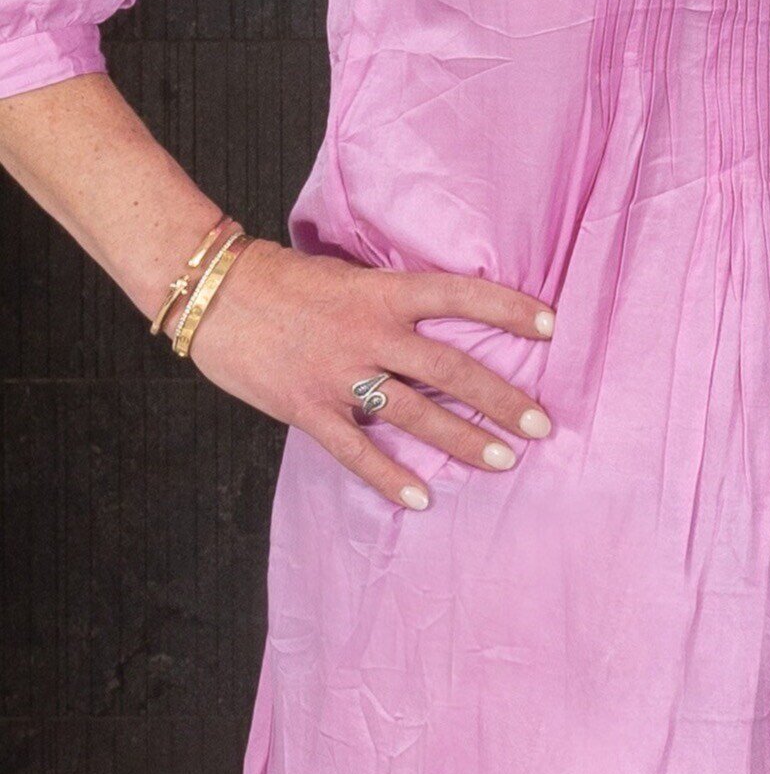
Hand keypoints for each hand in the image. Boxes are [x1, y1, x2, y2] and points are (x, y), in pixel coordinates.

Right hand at [182, 241, 557, 511]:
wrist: (212, 292)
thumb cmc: (284, 280)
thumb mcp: (350, 276)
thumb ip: (393, 300)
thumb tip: (444, 318)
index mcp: (383, 293)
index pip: (461, 295)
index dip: (509, 309)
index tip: (553, 327)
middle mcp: (369, 333)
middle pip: (451, 369)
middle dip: (501, 399)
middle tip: (541, 424)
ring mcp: (338, 374)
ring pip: (414, 414)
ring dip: (462, 440)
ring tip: (503, 461)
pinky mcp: (306, 407)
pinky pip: (355, 450)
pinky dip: (389, 477)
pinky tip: (421, 498)